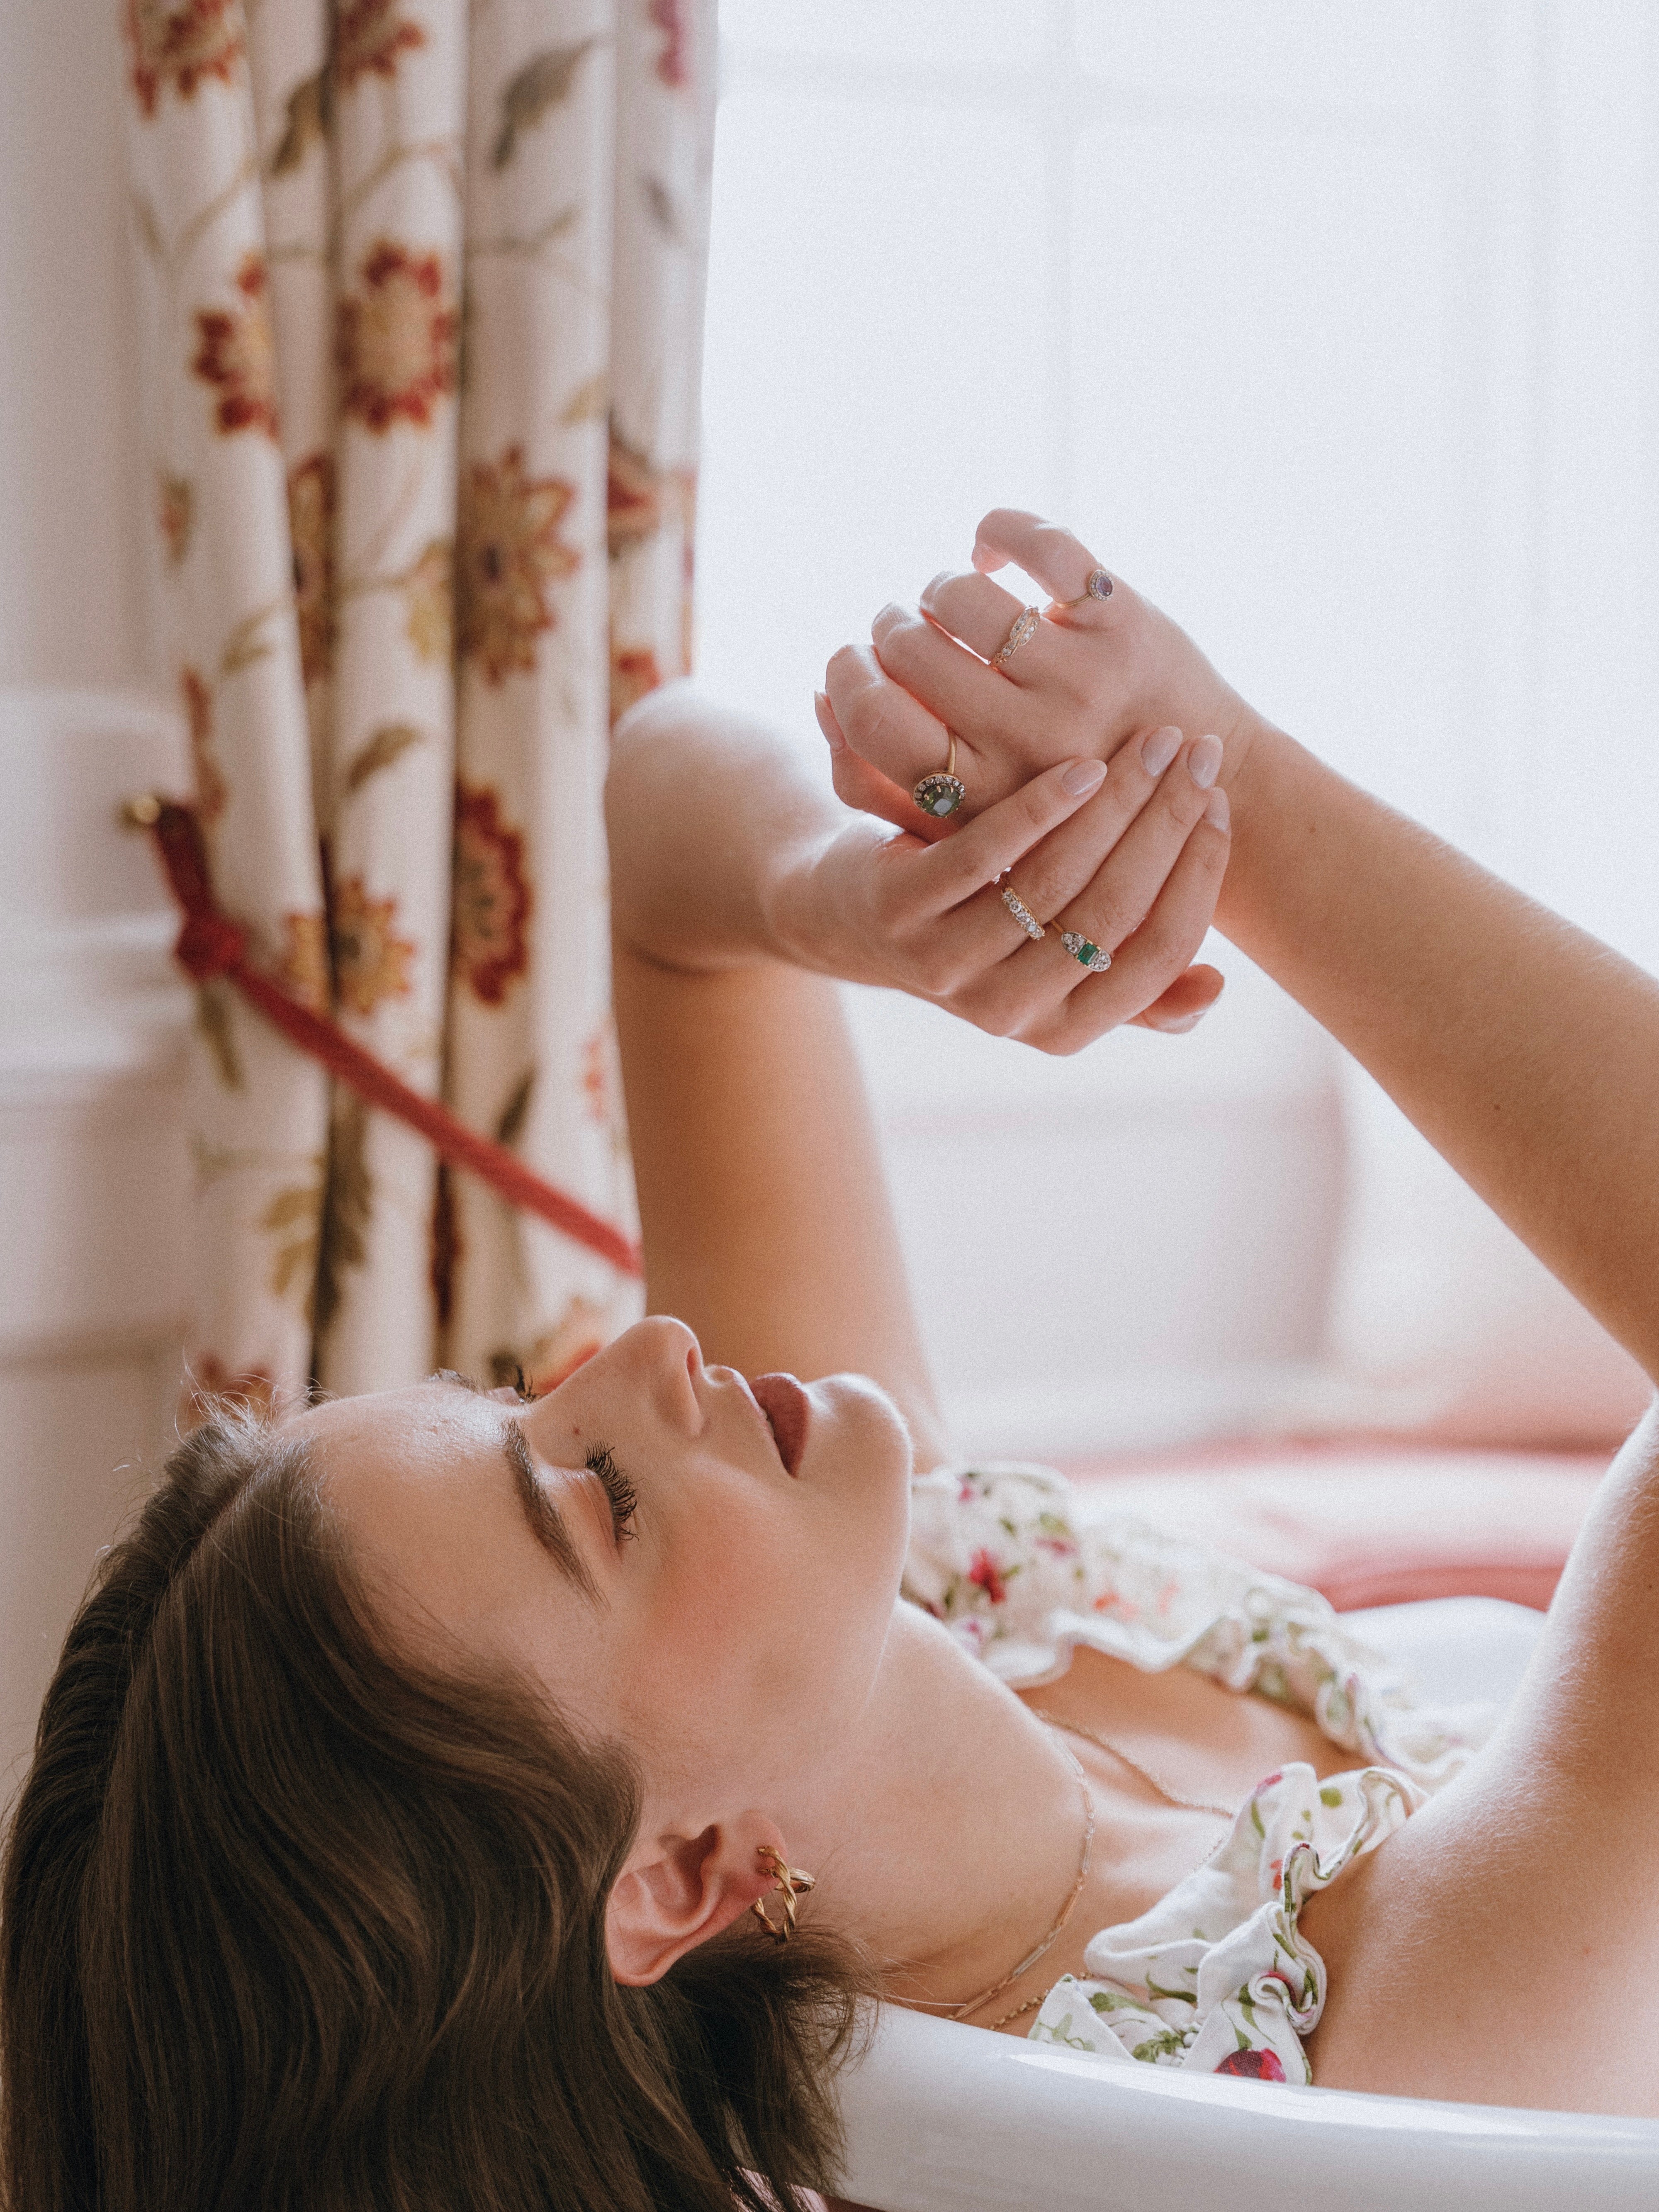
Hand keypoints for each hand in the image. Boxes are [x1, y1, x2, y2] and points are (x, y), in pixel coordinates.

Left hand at [770, 729, 1230, 1052]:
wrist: (844, 913)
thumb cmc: (975, 927)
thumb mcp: (1051, 964)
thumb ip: (1129, 984)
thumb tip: (1216, 987)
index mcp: (1060, 1029)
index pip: (1158, 957)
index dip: (1200, 880)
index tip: (1222, 806)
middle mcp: (1005, 1013)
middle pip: (1112, 913)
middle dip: (1168, 824)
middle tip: (1196, 753)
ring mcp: (946, 965)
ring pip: (1056, 881)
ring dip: (1117, 804)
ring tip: (1151, 742)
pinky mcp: (900, 909)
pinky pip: (984, 854)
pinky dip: (1040, 807)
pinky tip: (1082, 764)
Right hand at [821, 510, 1265, 826]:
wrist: (1190, 788)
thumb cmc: (1057, 806)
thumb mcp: (966, 818)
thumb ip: (882, 780)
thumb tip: (819, 693)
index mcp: (983, 796)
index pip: (873, 719)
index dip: (848, 677)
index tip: (854, 660)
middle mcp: (1030, 739)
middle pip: (909, 650)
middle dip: (891, 627)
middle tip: (902, 628)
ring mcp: (1081, 676)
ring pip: (961, 594)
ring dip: (941, 587)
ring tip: (951, 603)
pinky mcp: (1124, 621)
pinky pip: (1037, 541)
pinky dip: (1001, 530)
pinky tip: (994, 550)